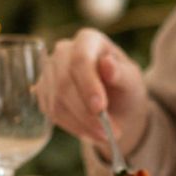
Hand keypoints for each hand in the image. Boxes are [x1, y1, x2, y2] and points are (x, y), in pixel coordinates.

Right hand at [41, 28, 148, 151]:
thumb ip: (122, 73)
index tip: (100, 107)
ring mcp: (49, 71)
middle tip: (108, 132)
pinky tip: (91, 132)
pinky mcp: (43, 92)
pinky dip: (73, 127)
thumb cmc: (125, 86)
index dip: (88, 84)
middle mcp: (63, 51)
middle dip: (86, 113)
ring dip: (82, 124)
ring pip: (57, 101)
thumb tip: (107, 64)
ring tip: (105, 136)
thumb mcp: (132, 80)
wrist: (116, 104)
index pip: (80, 59)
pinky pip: (53, 113)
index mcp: (88, 39)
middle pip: (65, 82)